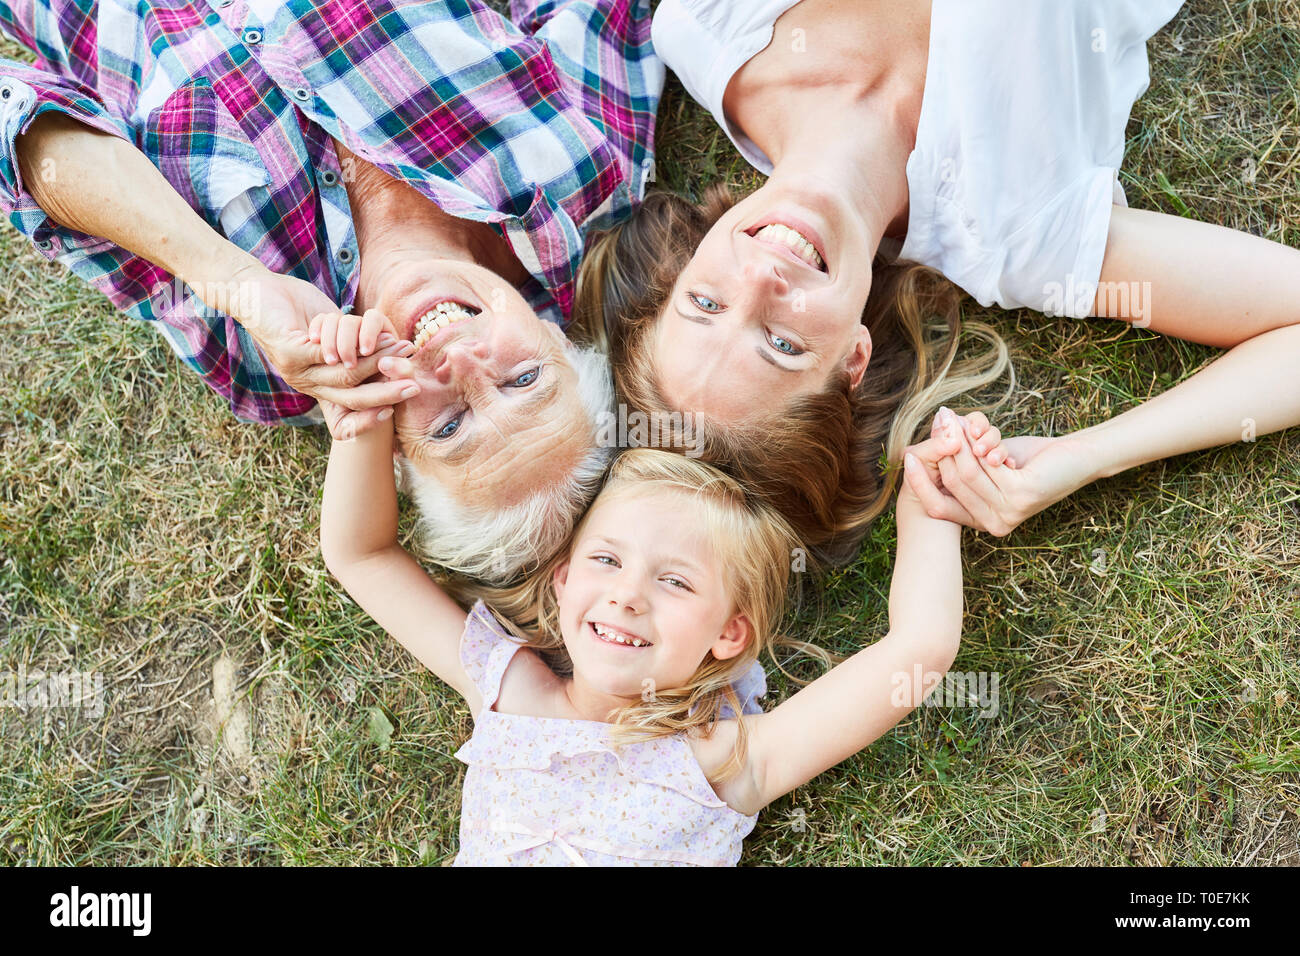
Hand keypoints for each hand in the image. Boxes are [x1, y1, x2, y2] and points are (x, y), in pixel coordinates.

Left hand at [209, 261, 419, 415]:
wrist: (254, 290)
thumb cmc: (293, 310)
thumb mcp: (325, 335)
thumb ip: (349, 349)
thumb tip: (385, 355)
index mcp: (312, 383)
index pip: (345, 409)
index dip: (372, 413)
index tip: (397, 407)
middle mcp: (303, 382)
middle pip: (351, 396)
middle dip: (385, 393)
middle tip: (412, 387)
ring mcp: (294, 369)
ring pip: (345, 374)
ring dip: (377, 363)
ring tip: (400, 352)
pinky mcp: (289, 350)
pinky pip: (330, 353)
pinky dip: (357, 346)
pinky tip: (374, 341)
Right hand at [902, 408, 1093, 535]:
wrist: (1075, 458)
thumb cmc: (1032, 460)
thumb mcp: (990, 464)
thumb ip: (964, 463)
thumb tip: (926, 444)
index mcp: (983, 522)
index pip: (938, 507)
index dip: (920, 482)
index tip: (908, 456)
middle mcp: (994, 524)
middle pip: (951, 484)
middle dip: (942, 448)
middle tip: (939, 420)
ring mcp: (1008, 513)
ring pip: (967, 473)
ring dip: (960, 441)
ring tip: (954, 418)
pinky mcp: (1021, 495)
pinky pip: (987, 466)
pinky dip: (982, 443)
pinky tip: (982, 429)